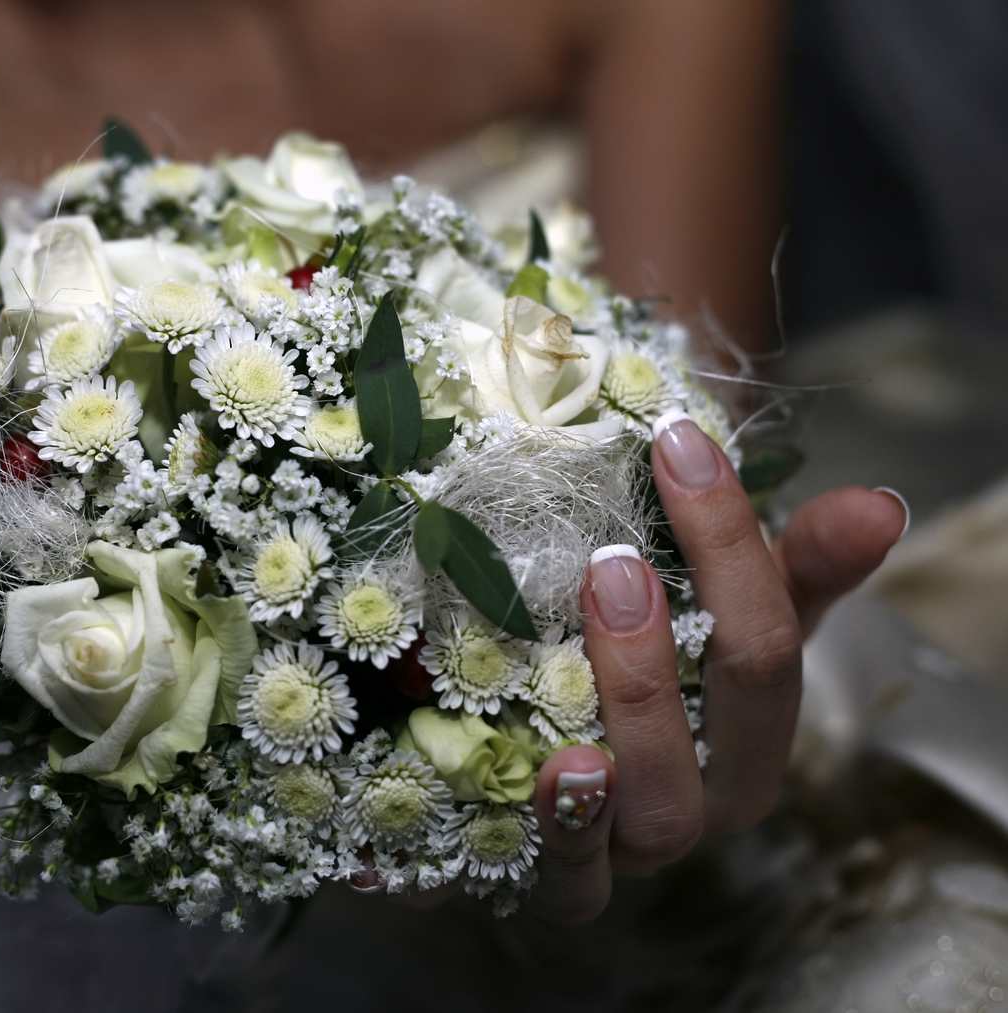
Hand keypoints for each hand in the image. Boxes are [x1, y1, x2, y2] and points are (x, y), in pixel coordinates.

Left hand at [528, 414, 908, 921]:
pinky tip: (550, 775)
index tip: (674, 444)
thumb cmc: (655, 679)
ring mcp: (643, 845)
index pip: (768, 640)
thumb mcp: (717, 618)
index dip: (728, 538)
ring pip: (660, 812)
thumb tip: (881, 502)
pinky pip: (576, 883)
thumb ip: (790, 565)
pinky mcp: (569, 877)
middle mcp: (713, 795)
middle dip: (687, 640)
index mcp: (756, 729)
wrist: (558, 763)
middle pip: (728, 734)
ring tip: (585, 661)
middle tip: (616, 563)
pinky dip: (567, 837)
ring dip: (630, 725)